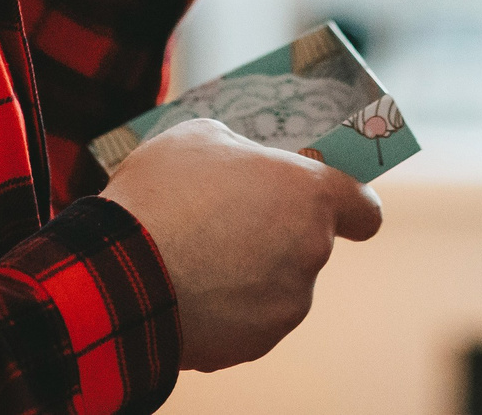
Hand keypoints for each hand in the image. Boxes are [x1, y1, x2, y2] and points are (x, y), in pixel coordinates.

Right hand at [100, 117, 382, 370]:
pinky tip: (186, 290)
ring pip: (276, 283)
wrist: (117, 275)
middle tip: (225, 221)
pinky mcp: (254, 343)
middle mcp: (310, 252)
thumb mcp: (198, 138)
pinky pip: (247, 319)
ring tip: (196, 257)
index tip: (327, 207)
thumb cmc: (161, 195)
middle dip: (275, 234)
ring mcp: (285, 304)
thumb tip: (243, 164)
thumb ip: (239, 150)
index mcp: (309, 195)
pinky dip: (225, 308)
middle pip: (308, 243)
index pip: (364, 209)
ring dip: (248, 273)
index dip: (349, 207)